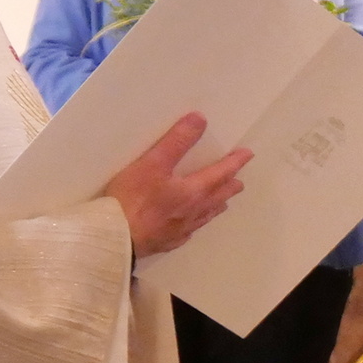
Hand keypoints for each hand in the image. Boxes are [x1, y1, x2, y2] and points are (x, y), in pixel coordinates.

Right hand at [105, 114, 251, 259]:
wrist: (115, 237)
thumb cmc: (133, 199)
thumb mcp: (153, 163)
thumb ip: (177, 141)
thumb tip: (200, 120)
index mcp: (193, 191)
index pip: (221, 173)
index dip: (235, 162)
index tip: (247, 155)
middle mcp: (193, 212)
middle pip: (218, 196)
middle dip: (230, 186)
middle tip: (239, 181)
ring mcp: (181, 230)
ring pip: (207, 215)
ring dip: (217, 205)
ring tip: (222, 202)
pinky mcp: (167, 242)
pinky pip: (190, 230)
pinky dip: (197, 223)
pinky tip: (191, 225)